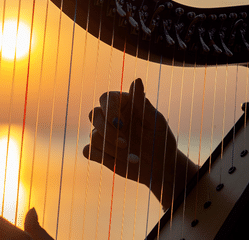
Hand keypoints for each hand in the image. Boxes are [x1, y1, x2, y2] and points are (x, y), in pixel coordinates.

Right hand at [83, 78, 196, 208]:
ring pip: (94, 136)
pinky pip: (88, 151)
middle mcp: (111, 118)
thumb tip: (136, 80)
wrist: (160, 167)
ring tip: (133, 158)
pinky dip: (100, 157)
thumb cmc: (161, 140)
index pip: (106, 98)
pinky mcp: (99, 152)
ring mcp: (104, 135)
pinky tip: (117, 161)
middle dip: (107, 132)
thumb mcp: (156, 121)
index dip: (109, 110)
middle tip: (124, 144)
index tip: (121, 125)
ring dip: (112, 149)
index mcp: (124, 105)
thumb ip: (142, 103)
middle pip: (94, 115)